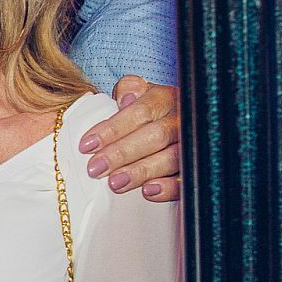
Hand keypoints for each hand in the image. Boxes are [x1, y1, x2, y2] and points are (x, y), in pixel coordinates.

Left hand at [79, 76, 180, 200]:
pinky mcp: (194, 170)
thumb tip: (125, 99)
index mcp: (165, 98)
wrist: (173, 124)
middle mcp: (182, 120)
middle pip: (156, 135)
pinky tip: (148, 192)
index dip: (113, 128)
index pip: (141, 111)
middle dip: (122, 153)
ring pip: (171, 158)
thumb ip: (129, 89)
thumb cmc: (147, 112)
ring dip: (141, 171)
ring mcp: (192, 145)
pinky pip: (186, 180)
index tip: (87, 145)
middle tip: (96, 169)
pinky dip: (168, 187)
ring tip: (115, 183)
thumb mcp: (137, 94)